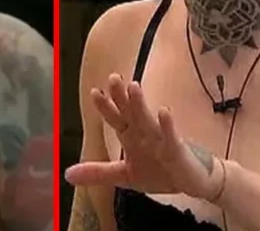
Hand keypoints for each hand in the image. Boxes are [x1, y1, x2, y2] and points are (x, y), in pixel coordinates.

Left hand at [64, 74, 222, 199]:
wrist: (192, 182)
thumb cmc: (160, 172)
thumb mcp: (124, 176)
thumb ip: (97, 173)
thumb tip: (67, 174)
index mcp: (131, 137)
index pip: (116, 118)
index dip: (105, 107)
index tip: (94, 92)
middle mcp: (144, 133)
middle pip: (131, 112)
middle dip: (121, 97)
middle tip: (113, 77)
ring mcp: (161, 139)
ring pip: (148, 119)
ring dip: (140, 104)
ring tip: (133, 86)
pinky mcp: (177, 150)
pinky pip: (172, 136)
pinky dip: (168, 125)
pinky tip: (164, 112)